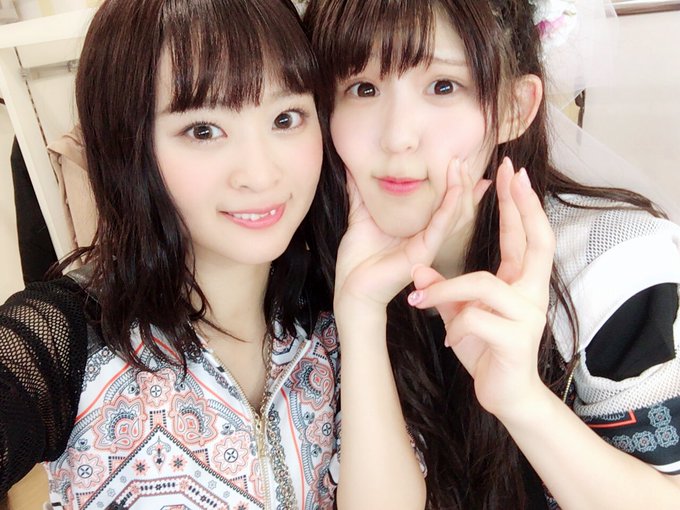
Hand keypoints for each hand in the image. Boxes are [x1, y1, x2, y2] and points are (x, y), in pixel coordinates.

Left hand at [334, 159, 490, 310]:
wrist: (351, 288)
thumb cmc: (357, 259)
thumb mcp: (360, 217)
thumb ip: (360, 193)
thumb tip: (351, 167)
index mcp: (415, 228)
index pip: (438, 201)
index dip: (448, 181)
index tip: (454, 158)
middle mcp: (425, 236)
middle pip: (451, 205)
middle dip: (459, 181)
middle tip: (462, 157)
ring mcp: (427, 246)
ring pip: (452, 215)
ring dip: (459, 190)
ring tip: (461, 167)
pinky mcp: (423, 254)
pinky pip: (440, 229)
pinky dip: (449, 209)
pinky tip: (455, 191)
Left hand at [408, 158, 555, 418]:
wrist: (504, 396)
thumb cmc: (486, 350)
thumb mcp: (460, 315)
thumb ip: (445, 291)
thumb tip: (420, 269)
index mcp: (520, 283)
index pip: (524, 236)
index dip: (519, 204)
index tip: (513, 172)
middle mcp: (532, 294)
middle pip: (536, 242)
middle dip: (522, 206)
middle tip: (512, 174)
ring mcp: (528, 317)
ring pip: (483, 285)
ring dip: (447, 290)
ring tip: (420, 299)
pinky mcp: (516, 341)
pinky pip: (475, 320)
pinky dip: (454, 327)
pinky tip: (449, 342)